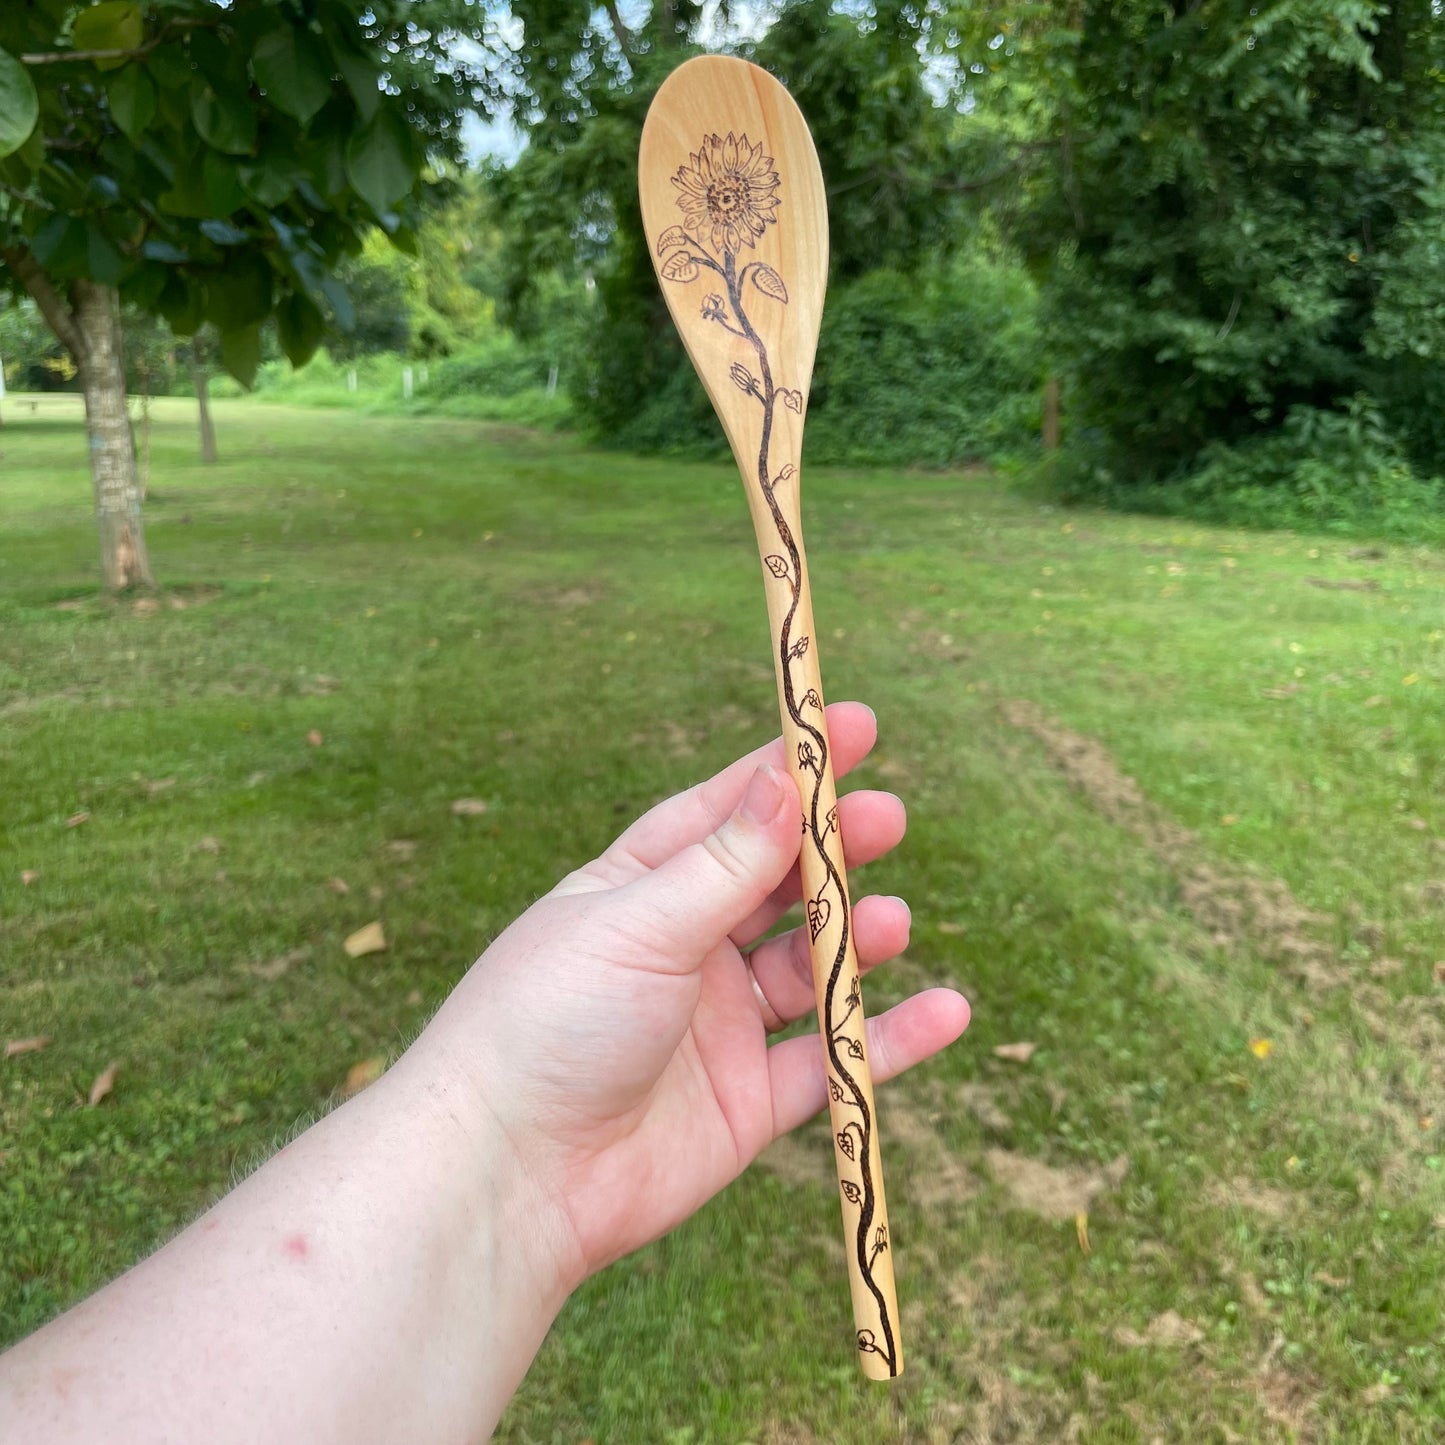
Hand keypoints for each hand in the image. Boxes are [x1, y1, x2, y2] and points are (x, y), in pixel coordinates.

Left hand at [419, 702, 970, 1283]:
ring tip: (890, 922)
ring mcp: (719, 1026)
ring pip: (810, 969)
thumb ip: (725, 862)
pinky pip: (833, 1062)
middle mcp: (683, 951)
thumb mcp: (641, 922)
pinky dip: (891, 1039)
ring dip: (857, 940)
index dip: (788, 773)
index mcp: (640, 889)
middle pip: (778, 886)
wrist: (508, 1174)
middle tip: (891, 819)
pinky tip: (949, 1010)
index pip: (725, 814)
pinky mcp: (749, 1102)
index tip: (852, 728)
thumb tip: (786, 778)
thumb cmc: (551, 1020)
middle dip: (835, 852)